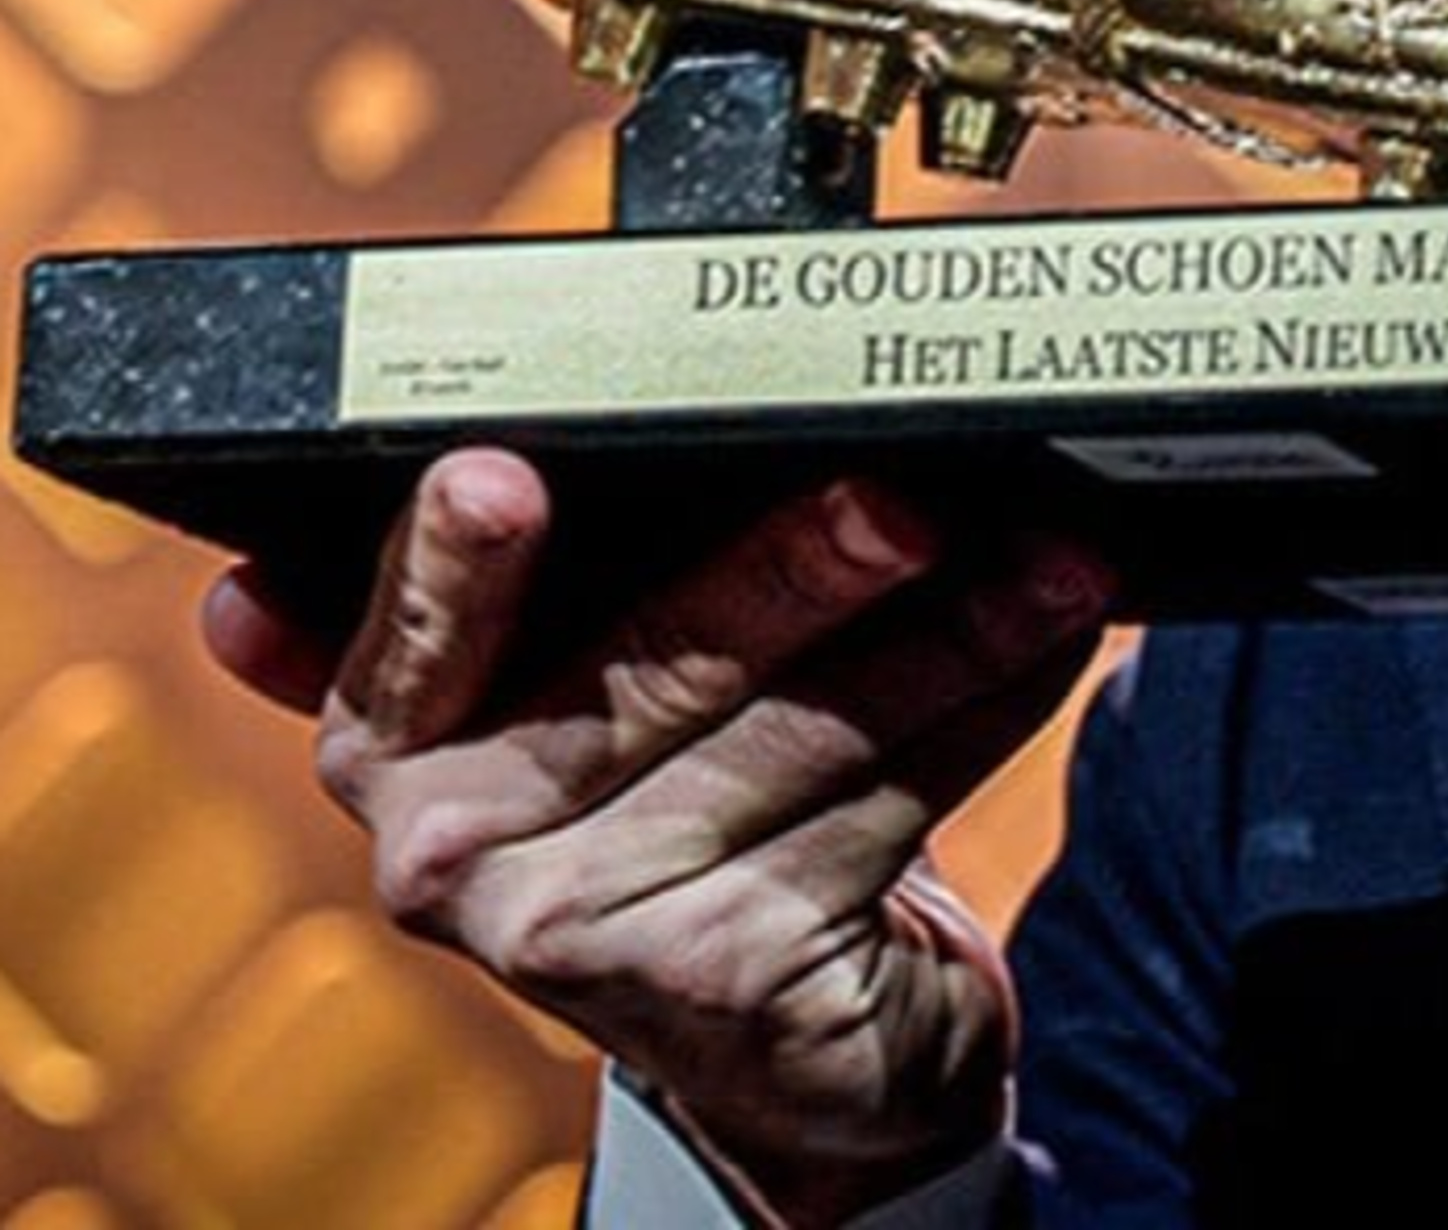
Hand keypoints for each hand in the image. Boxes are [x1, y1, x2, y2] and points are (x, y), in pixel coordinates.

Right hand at [200, 451, 1115, 1229]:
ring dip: (953, 629)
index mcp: (393, 739)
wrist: (786, 1033)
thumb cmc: (692, 799)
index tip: (499, 479)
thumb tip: (663, 417)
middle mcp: (452, 849)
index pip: (419, 626)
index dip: (455, 559)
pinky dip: (989, 706)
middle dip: (800, 565)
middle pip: (654, 659)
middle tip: (910, 500)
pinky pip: (889, 802)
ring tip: (1050, 556)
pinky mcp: (729, 976)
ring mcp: (583, 930)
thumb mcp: (599, 689)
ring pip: (802, 727)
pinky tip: (1047, 640)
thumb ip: (580, 572)